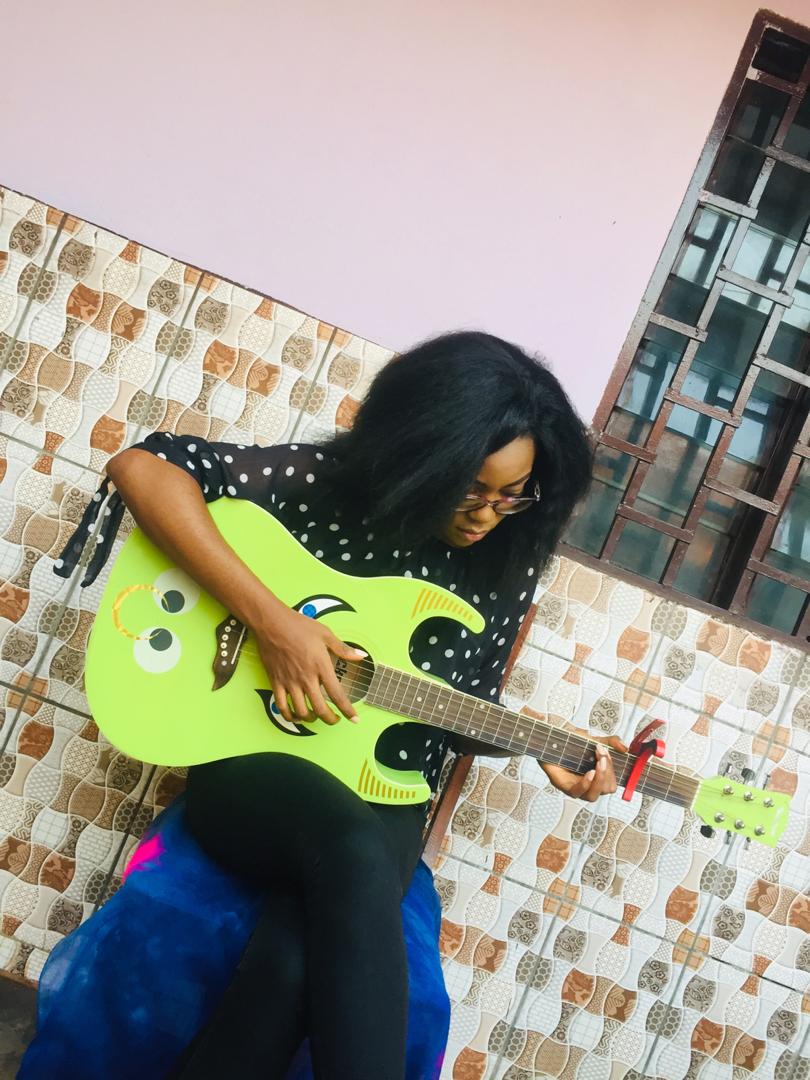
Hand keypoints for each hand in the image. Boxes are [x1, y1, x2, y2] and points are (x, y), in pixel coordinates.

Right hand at [253, 602, 364, 725]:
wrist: (272, 623)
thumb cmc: (299, 626)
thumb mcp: (325, 634)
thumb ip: (343, 649)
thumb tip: (361, 655)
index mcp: (321, 666)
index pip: (337, 695)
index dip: (347, 710)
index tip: (354, 719)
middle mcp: (306, 678)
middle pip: (320, 709)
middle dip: (330, 719)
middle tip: (335, 719)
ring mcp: (289, 682)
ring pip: (301, 711)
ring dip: (311, 719)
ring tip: (316, 716)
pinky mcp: (276, 682)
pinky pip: (281, 706)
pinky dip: (289, 715)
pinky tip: (295, 716)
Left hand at [540, 734, 627, 801]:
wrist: (552, 736)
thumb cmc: (572, 741)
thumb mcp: (594, 739)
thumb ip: (611, 742)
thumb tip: (625, 748)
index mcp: (597, 777)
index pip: (612, 783)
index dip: (613, 771)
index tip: (607, 753)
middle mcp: (588, 785)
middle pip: (605, 790)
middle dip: (607, 773)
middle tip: (602, 756)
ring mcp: (576, 787)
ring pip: (593, 795)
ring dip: (599, 780)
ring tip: (598, 764)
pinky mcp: (563, 786)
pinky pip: (576, 793)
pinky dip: (585, 784)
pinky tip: (589, 773)